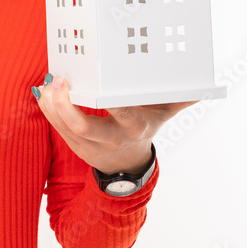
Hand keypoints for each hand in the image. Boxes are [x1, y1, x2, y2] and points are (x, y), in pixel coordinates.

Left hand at [33, 75, 195, 173]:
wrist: (128, 166)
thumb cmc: (144, 129)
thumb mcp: (164, 115)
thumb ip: (179, 98)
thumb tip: (204, 86)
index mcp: (133, 127)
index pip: (122, 114)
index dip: (110, 103)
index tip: (99, 84)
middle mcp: (111, 137)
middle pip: (83, 127)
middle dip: (67, 106)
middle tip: (59, 81)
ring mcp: (90, 144)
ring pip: (64, 128)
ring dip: (51, 106)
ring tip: (46, 82)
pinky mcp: (74, 145)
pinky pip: (56, 128)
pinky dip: (47, 110)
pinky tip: (43, 92)